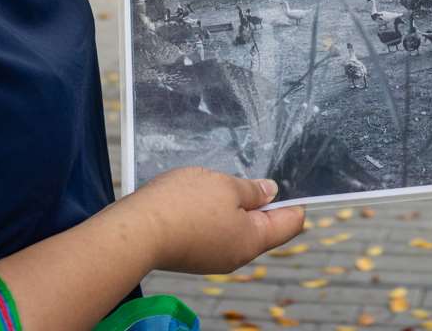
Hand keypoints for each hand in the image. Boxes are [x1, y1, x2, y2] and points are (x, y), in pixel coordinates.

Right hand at [120, 167, 306, 273]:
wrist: (137, 230)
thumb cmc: (184, 205)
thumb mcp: (225, 186)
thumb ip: (252, 190)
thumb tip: (271, 192)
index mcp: (252, 240)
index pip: (290, 223)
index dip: (295, 199)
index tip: (292, 178)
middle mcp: (237, 255)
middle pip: (263, 227)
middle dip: (259, 200)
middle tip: (248, 174)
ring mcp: (213, 257)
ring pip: (236, 228)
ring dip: (232, 205)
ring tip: (217, 183)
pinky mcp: (193, 253)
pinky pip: (214, 231)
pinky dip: (213, 214)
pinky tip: (197, 197)